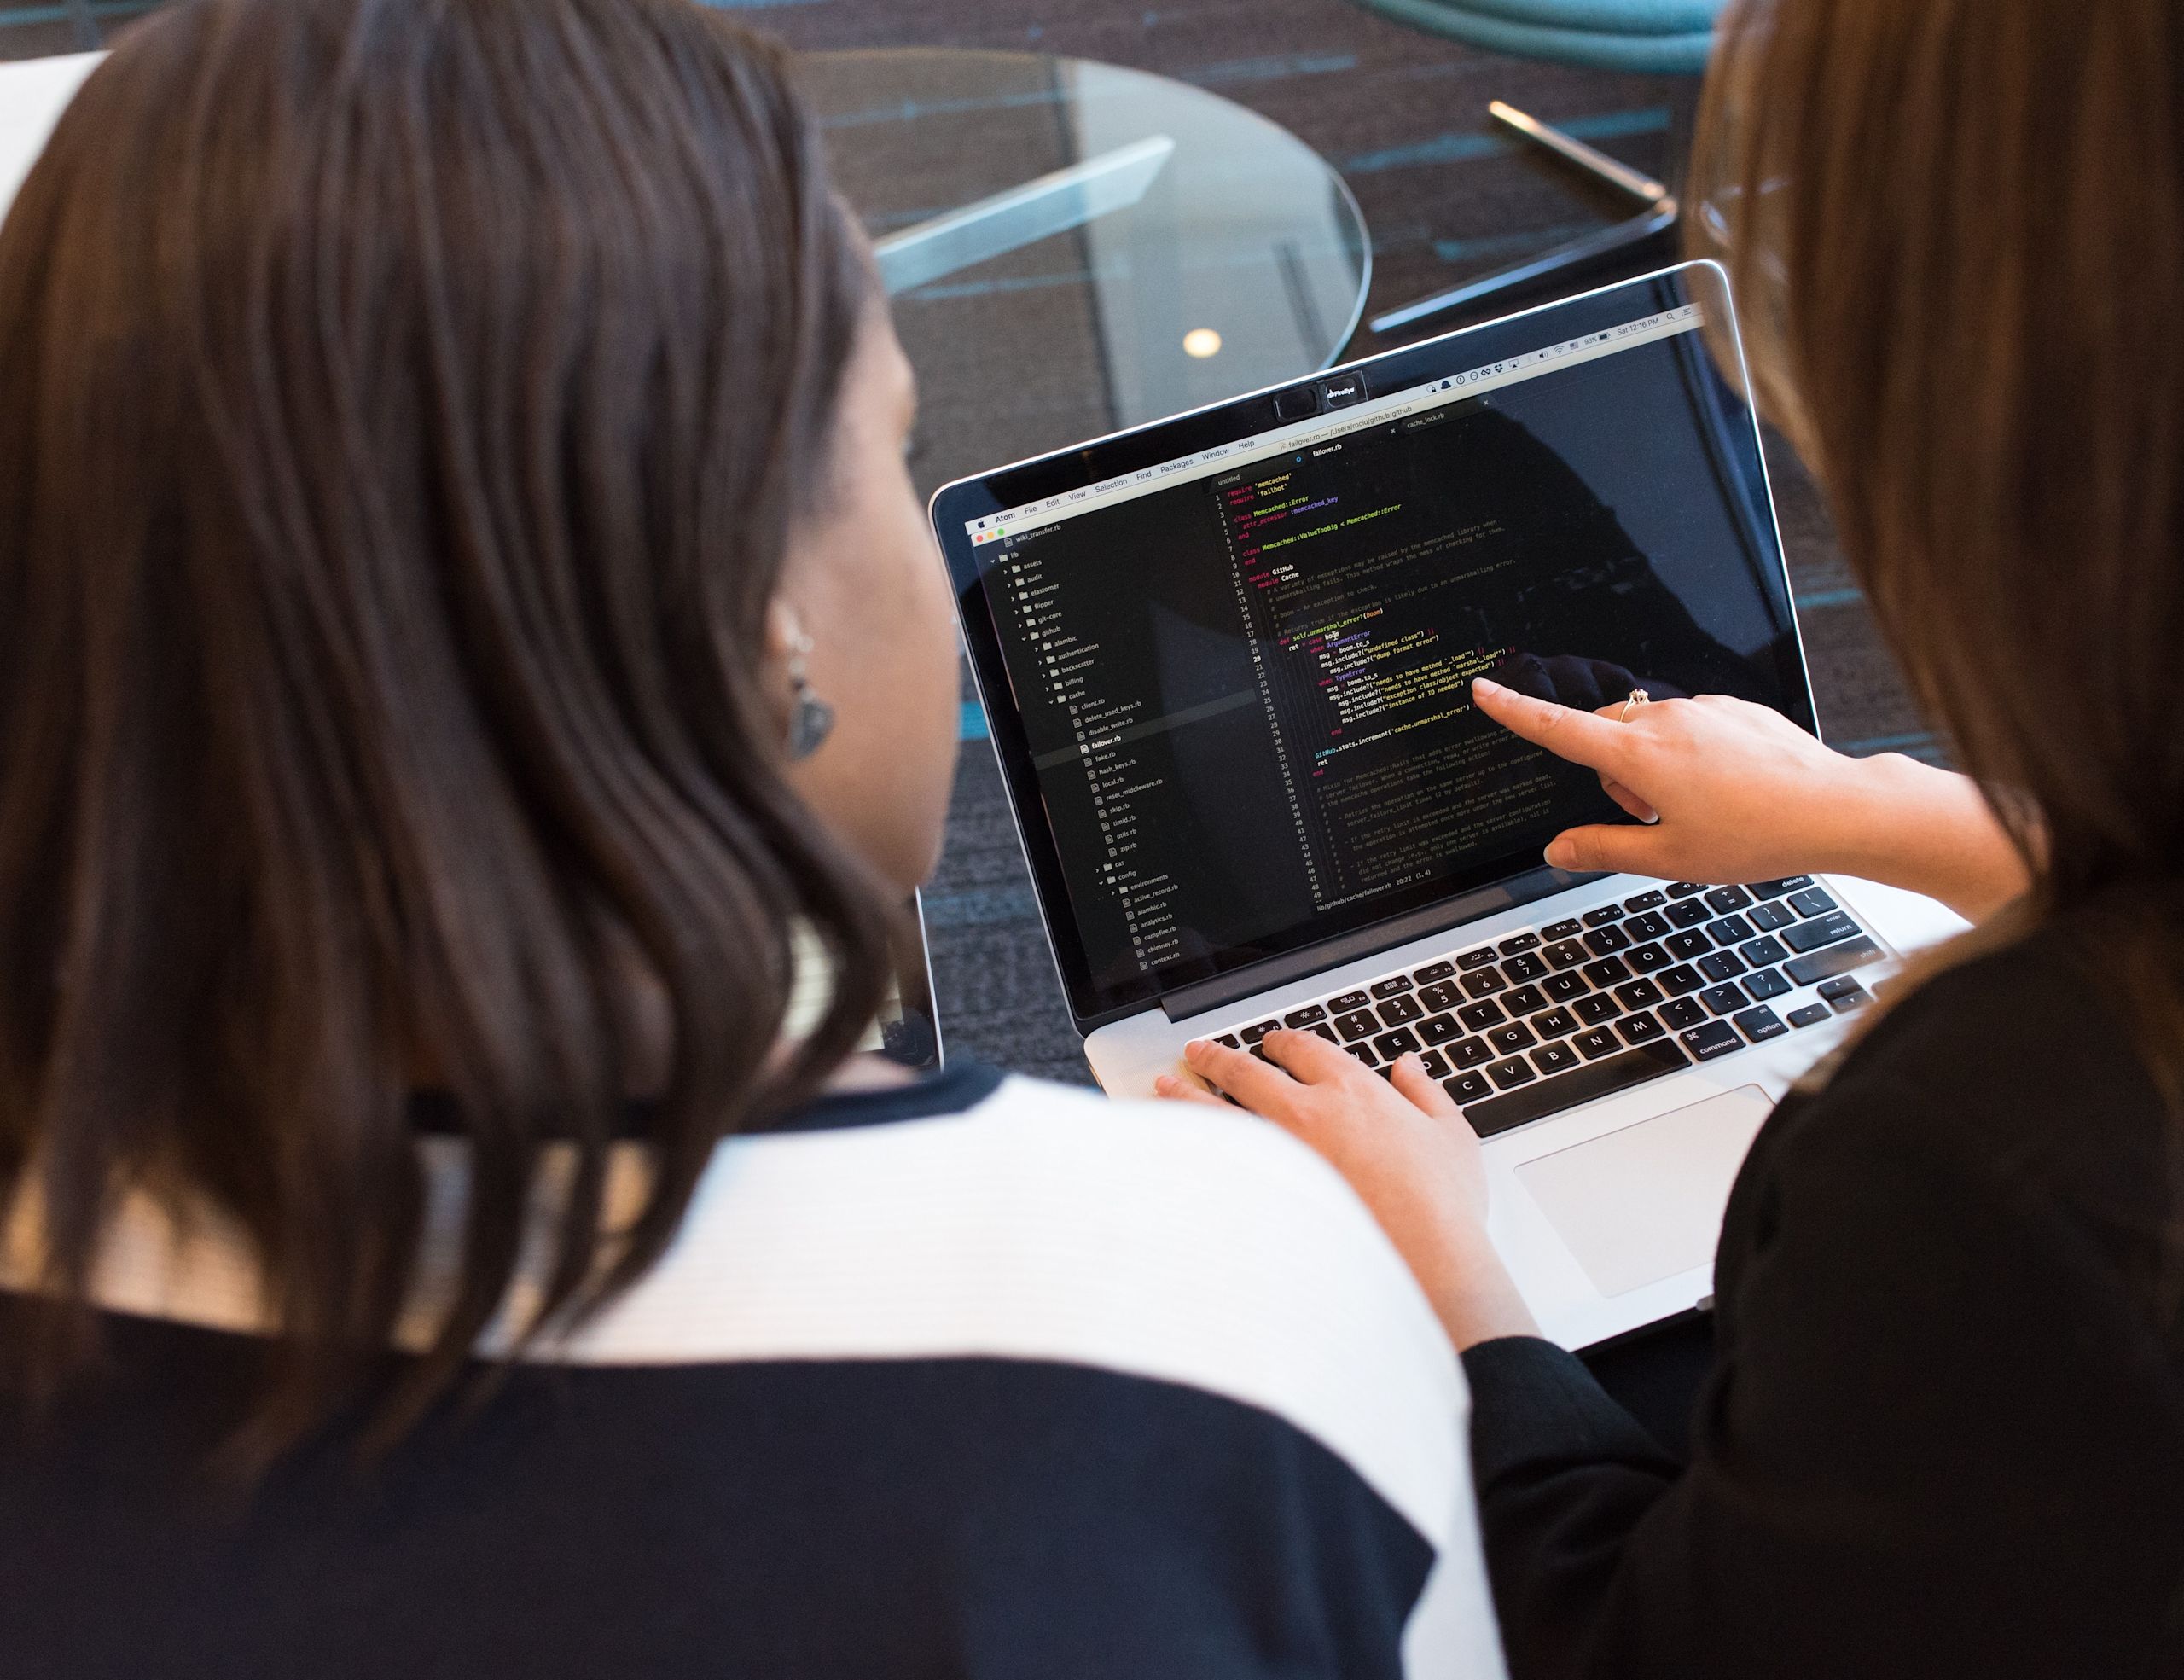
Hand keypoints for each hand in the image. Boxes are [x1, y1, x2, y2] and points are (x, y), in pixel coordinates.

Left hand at [1156, 1030, 1537, 1349]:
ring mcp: (1278, 1155)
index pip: (1304, 1049)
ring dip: (1187, 1094)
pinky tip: (1177, 1149)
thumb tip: (1409, 1068)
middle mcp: (1306, 1112)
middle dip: (1218, 1056)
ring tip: (1166, 1087)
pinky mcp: (1263, 1195)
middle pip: (1246, 1070)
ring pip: (1217, 1111)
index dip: (1282, 1041)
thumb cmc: (1441, 1204)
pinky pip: (1216, 1163)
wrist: (1424, 1261)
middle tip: (1198, 1051)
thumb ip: (1425, 1093)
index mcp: (1352, 1090)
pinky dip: (1192, 1150)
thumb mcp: (1451, 1135)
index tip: (1271, 1043)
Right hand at [1470, 678, 2029, 920]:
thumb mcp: (1669, 859)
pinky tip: (1729, 789)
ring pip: (1648, 731)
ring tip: (1700, 809)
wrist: (1836, 808)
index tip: (1484, 691)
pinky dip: (1691, 755)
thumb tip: (1558, 850)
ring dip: (1652, 766)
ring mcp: (1703, 710)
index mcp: (1639, 756)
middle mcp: (1666, 720)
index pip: (1558, 729)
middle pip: (1605, 735)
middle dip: (1611, 773)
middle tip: (1652, 819)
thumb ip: (1603, 849)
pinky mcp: (1734, 709)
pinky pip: (1690, 725)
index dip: (1515, 713)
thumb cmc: (1756, 835)